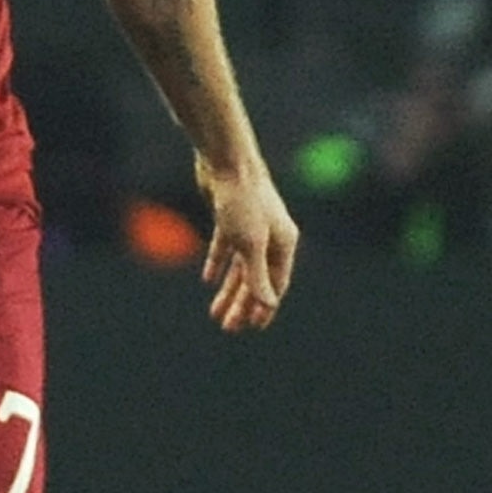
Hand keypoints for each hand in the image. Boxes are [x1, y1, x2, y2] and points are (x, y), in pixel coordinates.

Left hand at [195, 153, 296, 330]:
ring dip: (228, 290)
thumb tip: (268, 305)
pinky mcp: (229, 220)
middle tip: (229, 328)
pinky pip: (224, 249)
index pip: (276, 284)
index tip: (253, 327)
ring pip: (239, 267)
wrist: (226, 164)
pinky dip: (217, 264)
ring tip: (215, 313)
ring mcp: (250, 229)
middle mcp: (270, 238)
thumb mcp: (250, 244)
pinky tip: (208, 280)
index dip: (264, 306)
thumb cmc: (243, 202)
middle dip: (242, 304)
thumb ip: (257, 275)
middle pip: (256, 279)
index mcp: (284, 244)